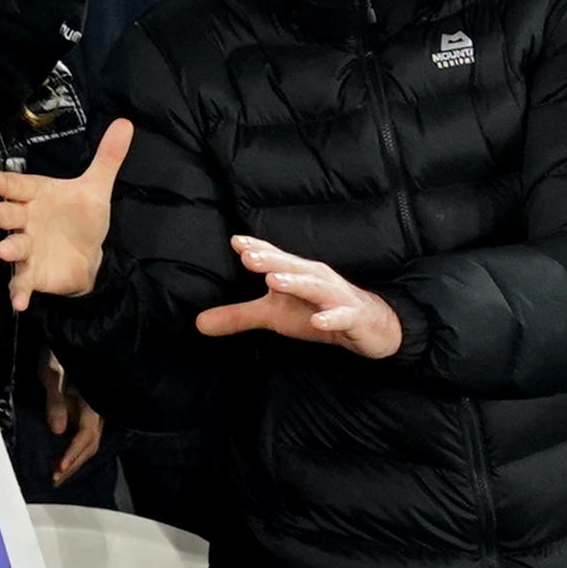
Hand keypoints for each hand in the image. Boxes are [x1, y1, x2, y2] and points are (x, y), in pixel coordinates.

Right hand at [0, 122, 129, 311]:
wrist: (86, 255)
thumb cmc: (81, 217)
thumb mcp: (95, 188)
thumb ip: (107, 158)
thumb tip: (125, 123)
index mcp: (38, 195)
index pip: (20, 186)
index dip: (8, 184)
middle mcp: (27, 220)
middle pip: (10, 215)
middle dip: (0, 214)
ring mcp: (27, 247)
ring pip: (14, 247)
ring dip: (10, 249)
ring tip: (6, 251)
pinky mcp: (32, 273)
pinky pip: (22, 282)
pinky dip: (19, 291)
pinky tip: (20, 301)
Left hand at [41, 357, 104, 479]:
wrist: (69, 339)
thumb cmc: (58, 354)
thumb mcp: (52, 373)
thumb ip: (55, 400)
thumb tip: (58, 431)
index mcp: (91, 402)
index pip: (86, 435)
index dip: (73, 454)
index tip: (59, 469)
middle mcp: (97, 410)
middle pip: (91, 444)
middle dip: (74, 464)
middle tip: (55, 480)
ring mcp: (94, 411)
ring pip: (90, 442)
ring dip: (75, 460)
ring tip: (58, 474)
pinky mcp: (88, 410)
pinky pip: (86, 435)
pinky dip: (75, 450)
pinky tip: (65, 457)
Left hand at [196, 236, 406, 358]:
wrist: (369, 326)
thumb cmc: (316, 311)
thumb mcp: (274, 316)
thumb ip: (238, 316)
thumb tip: (198, 324)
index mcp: (296, 273)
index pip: (274, 258)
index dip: (257, 249)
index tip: (235, 241)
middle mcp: (315, 278)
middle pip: (291, 266)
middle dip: (270, 260)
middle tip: (248, 256)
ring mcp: (335, 297)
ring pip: (315, 286)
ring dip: (296, 282)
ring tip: (274, 281)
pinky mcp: (353, 317)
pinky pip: (342, 316)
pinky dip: (330, 318)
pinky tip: (317, 321)